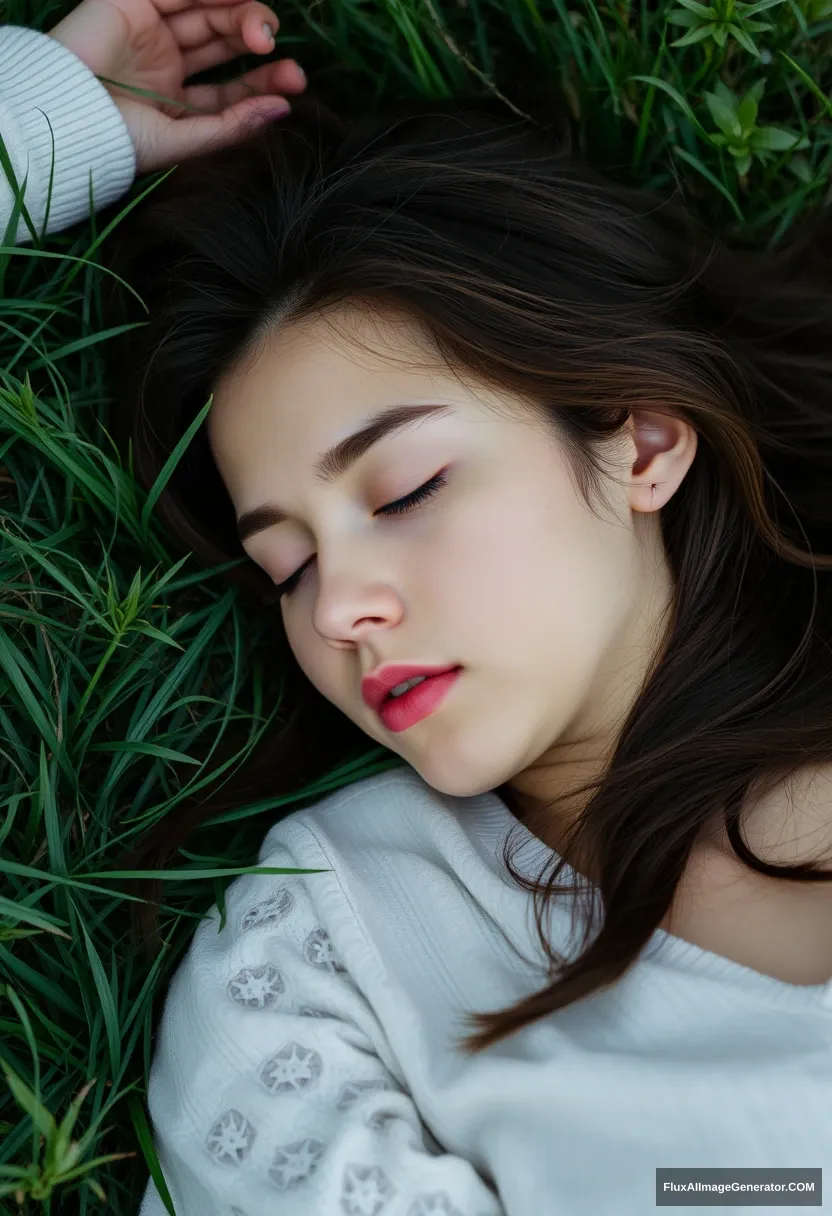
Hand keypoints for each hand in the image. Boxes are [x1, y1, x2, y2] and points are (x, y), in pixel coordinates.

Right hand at [48, 0, 307, 172]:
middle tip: (284, 60)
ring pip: (208, 14)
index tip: (293, 85)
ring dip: (243, 17)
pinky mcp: (133, 3)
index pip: (230, 87)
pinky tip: (239, 0)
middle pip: (224, 43)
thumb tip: (283, 110)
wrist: (66, 114)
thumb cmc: (118, 140)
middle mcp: (166, 64)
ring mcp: (150, 31)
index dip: (263, 84)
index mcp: (176, 101)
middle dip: (259, 46)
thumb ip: (231, 126)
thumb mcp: (181, 140)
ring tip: (264, 33)